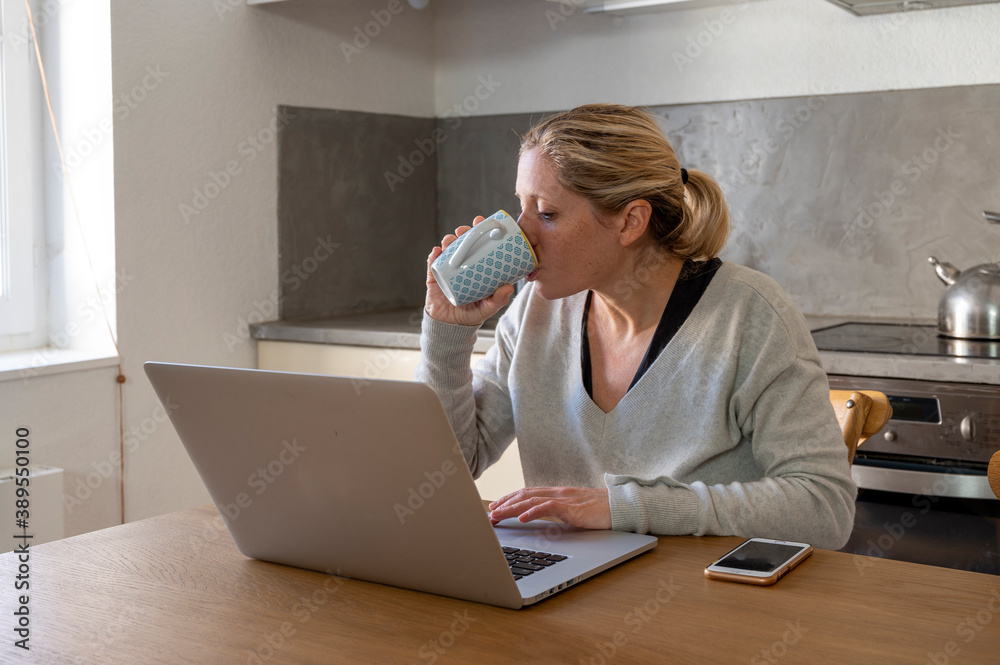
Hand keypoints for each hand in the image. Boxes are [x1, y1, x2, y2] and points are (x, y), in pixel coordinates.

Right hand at [425, 216, 515, 326]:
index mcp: (476, 266)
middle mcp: (462, 264)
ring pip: (446, 249)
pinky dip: (433, 256)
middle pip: (462, 242)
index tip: (481, 222)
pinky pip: (432, 263)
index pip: (478, 244)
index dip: (479, 231)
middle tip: (465, 230)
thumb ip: (498, 300)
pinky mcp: (434, 277)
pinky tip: (436, 251)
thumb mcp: (488, 308)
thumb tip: (509, 287)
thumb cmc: (473, 314)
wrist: (451, 326)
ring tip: (451, 241)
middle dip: (463, 232)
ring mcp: (447, 269)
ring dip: (448, 241)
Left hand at [488, 487, 611, 529]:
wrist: (622, 507)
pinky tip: (522, 518)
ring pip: (532, 500)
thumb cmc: (602, 511)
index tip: (496, 506)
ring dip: (511, 508)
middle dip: (505, 503)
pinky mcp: (573, 508)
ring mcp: (565, 499)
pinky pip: (549, 508)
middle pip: (525, 495)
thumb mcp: (575, 511)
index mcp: (558, 493)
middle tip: (490, 512)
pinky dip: (533, 512)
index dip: (510, 498)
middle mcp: (558, 493)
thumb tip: (544, 520)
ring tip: (497, 515)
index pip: (528, 493)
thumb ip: (560, 512)